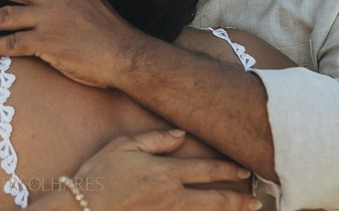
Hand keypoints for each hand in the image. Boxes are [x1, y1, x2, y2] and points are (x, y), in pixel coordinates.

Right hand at [68, 129, 259, 210]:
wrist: (83, 207)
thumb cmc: (100, 173)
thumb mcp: (124, 146)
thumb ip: (156, 139)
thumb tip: (181, 135)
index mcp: (165, 172)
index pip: (206, 170)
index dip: (228, 170)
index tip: (244, 170)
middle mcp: (171, 197)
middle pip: (214, 199)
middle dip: (238, 199)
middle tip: (256, 200)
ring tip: (246, 210)